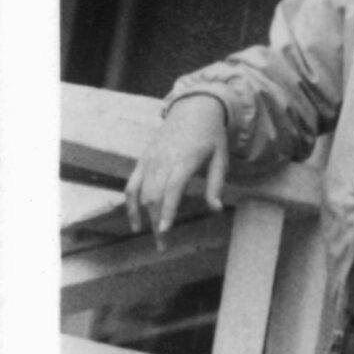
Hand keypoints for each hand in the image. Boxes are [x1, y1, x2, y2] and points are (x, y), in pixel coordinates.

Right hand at [123, 95, 229, 237]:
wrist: (194, 108)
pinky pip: (131, 186)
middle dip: (157, 223)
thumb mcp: (221, 157)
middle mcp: (163, 160)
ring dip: (145, 218)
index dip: (167, 210)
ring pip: (142, 194)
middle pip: (155, 196)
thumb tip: (216, 210)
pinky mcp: (142, 161)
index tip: (164, 231)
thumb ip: (216, 184)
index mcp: (185, 159)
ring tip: (155, 238)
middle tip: (164, 245)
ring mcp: (150, 161)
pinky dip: (130, 205)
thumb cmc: (211, 135)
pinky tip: (137, 224)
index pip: (172, 188)